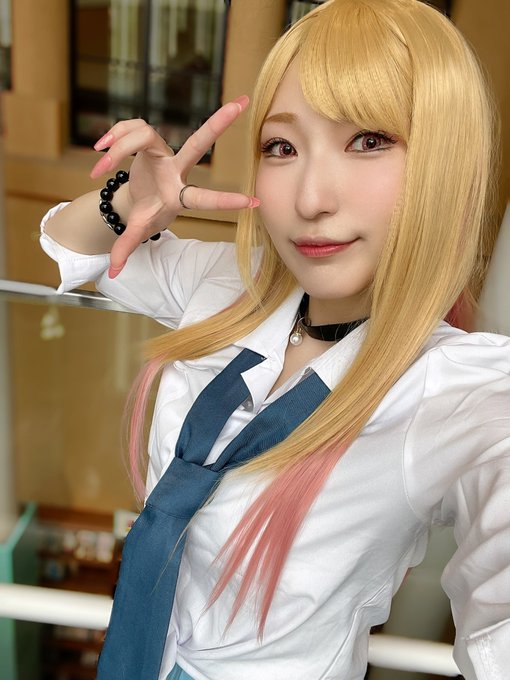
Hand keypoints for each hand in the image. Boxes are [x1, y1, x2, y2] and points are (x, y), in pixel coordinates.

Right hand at [90, 95, 258, 277]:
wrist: (137, 197)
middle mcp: (177, 169)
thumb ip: (126, 249)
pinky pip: (130, 128)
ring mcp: (164, 151)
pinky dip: (112, 137)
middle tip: (242, 103)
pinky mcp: (149, 138)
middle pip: (198, 143)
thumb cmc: (147, 214)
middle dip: (219, 123)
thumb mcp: (138, 230)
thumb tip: (112, 274)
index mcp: (178, 195)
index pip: (204, 199)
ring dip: (116, 149)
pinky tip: (98, 150)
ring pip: (141, 135)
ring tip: (96, 166)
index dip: (226, 202)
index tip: (254, 203)